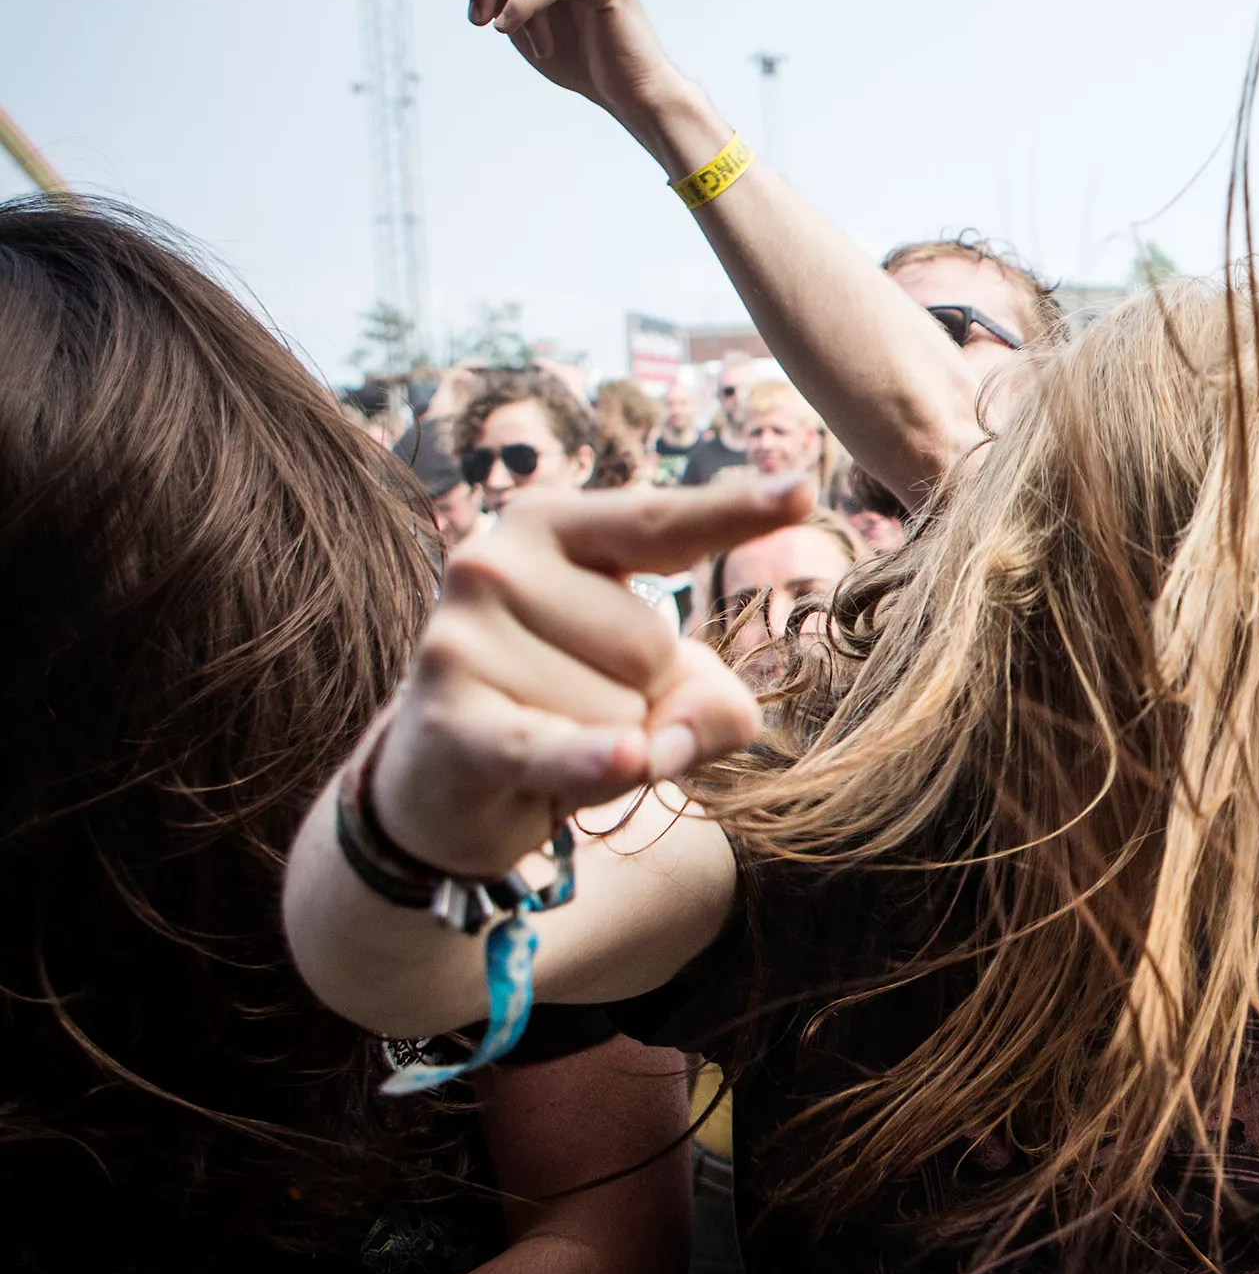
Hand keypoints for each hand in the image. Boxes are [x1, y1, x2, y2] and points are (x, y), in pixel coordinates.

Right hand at [373, 474, 810, 876]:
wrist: (440, 782)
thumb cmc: (564, 703)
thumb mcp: (657, 688)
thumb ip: (705, 697)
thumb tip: (687, 733)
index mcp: (551, 527)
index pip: (659, 522)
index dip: (733, 513)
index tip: (803, 491)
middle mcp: (492, 560)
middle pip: (655, 647)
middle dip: (642, 699)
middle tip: (576, 706)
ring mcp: (460, 637)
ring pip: (621, 715)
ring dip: (608, 750)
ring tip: (548, 736)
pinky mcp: (447, 720)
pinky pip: (552, 747)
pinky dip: (593, 762)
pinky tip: (627, 756)